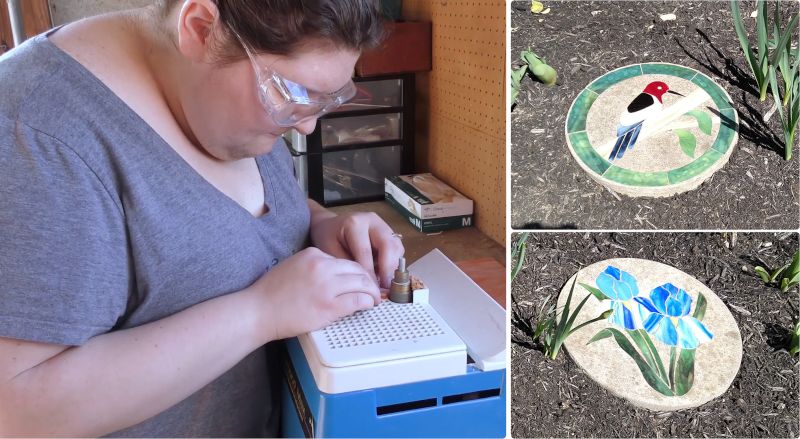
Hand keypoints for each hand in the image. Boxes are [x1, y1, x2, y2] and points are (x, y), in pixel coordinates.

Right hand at [247, 247, 380, 340]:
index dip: (355, 271)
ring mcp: (327, 286)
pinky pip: (357, 300)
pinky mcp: (329, 306)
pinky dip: (367, 302)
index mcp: (313, 254)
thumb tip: (333, 274)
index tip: (360, 279)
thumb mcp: (293, 265)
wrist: (258, 311)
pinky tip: (369, 305)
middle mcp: (322, 267)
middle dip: (369, 279)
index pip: (343, 260)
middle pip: (357, 269)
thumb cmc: (270, 293)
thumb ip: (313, 266)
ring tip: (375, 298)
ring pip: (362, 283)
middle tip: (374, 289)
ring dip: (372, 291)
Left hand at [309, 210, 404, 288]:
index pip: (366, 251)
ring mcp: (383, 225)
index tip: (371, 289)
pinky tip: (385, 274)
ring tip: (386, 282)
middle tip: (385, 287)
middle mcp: (373, 221)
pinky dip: (394, 263)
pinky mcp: (389, 232)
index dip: (369, 272)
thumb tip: (364, 284)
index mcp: (355, 224)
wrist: (330, 226)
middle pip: (388, 245)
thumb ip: (347, 266)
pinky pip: (397, 249)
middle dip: (388, 269)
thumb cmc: (328, 239)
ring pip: (397, 247)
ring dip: (393, 266)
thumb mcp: (330, 251)